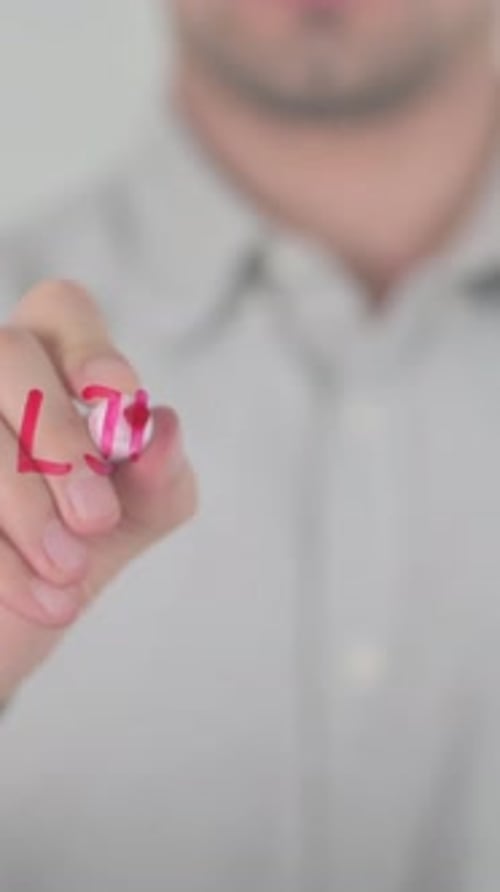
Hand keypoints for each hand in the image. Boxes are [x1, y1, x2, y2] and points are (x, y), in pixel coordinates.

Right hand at [0, 280, 197, 699]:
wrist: (8, 629)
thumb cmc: (71, 556)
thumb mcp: (134, 521)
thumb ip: (159, 480)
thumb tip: (162, 429)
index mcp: (51, 373)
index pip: (63, 311)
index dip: (91, 348)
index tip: (121, 403)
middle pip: (10, 355)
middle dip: (59, 437)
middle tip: (95, 517)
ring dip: (26, 504)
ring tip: (68, 573)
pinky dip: (0, 559)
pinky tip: (37, 598)